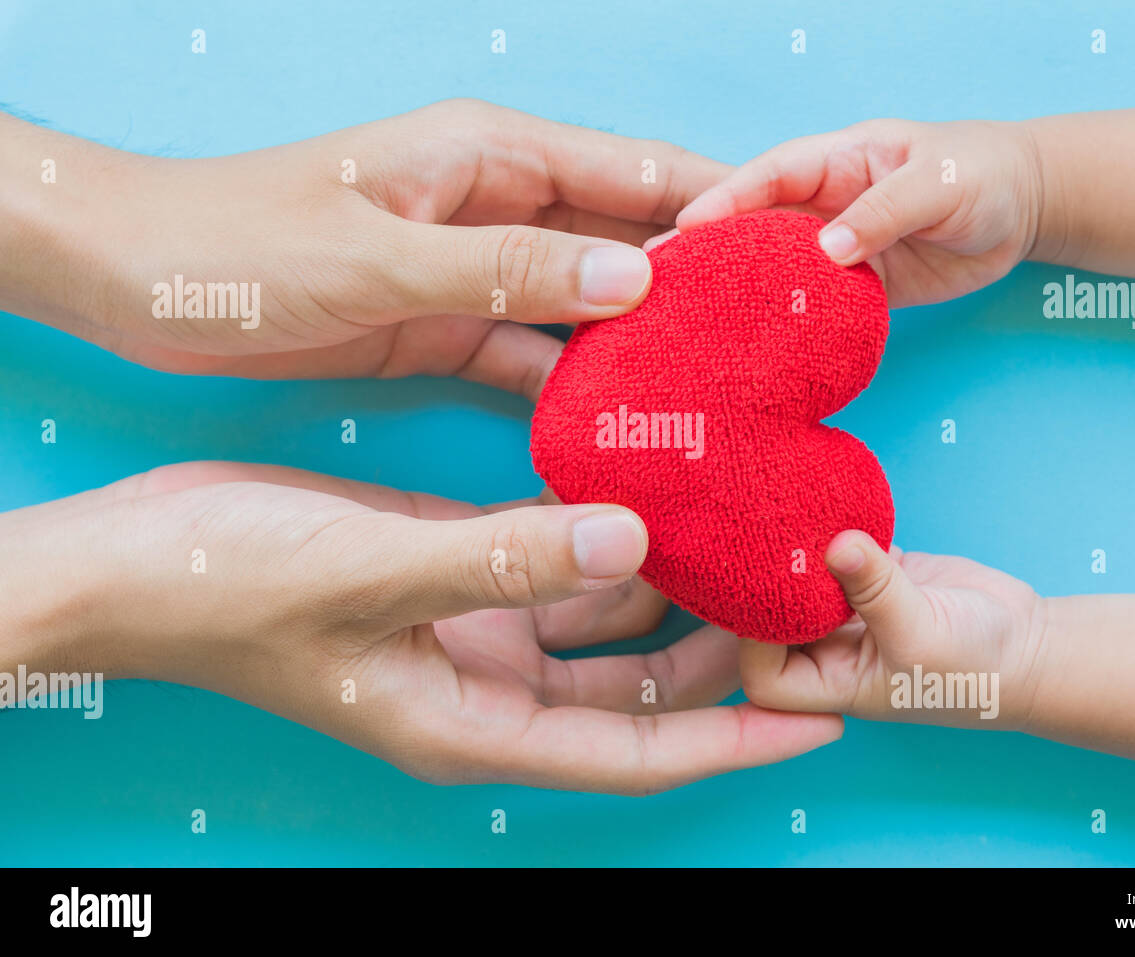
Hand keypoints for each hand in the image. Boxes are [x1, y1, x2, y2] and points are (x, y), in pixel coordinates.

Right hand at [2, 462, 840, 793]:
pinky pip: (558, 560)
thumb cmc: (233, 589)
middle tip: (801, 598)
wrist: (137, 560)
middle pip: (642, 684)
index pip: (639, 748)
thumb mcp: (372, 573)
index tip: (824, 711)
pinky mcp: (456, 570)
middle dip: (722, 652)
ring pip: (607, 617)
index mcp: (478, 722)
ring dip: (673, 582)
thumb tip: (632, 542)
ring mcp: (476, 625)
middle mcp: (490, 683)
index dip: (737, 739)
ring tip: (750, 529)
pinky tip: (653, 486)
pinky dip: (607, 532)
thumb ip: (503, 560)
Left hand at [3, 100, 727, 395]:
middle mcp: (495, 205)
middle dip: (695, 280)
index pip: (633, 168)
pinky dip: (571, 384)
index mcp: (488, 155)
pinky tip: (617, 423)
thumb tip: (635, 277)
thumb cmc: (242, 242)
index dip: (716, 200)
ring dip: (640, 342)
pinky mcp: (443, 325)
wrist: (138, 282)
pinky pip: (528, 353)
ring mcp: (473, 269)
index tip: (788, 242)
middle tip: (769, 334)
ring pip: (583, 303)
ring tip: (714, 391)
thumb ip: (506, 268)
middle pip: (623, 237)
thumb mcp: (379, 255)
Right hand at [674, 119, 1042, 307]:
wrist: (1025, 208)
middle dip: (712, 249)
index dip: (727, 199)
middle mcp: (827, 202)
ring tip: (693, 318)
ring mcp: (839, 246)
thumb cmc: (981, 172)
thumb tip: (829, 252)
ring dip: (741, 291)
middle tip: (662, 278)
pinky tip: (758, 342)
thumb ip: (883, 212)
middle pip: (758, 225)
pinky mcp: (857, 286)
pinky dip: (787, 323)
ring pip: (779, 269)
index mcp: (839, 159)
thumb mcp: (938, 182)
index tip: (689, 227)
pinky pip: (814, 304)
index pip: (771, 175)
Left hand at [738, 530, 1047, 729]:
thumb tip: (835, 542)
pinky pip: (839, 546)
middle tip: (765, 533)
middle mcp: (829, 649)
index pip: (763, 669)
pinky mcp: (871, 574)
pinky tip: (827, 499)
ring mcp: (848, 609)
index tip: (768, 587)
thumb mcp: (921, 633)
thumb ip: (875, 588)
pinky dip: (835, 525)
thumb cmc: (975, 669)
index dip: (755, 635)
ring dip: (800, 547)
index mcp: (829, 684)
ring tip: (789, 508)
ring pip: (805, 575)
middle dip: (771, 580)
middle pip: (775, 615)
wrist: (1029, 645)